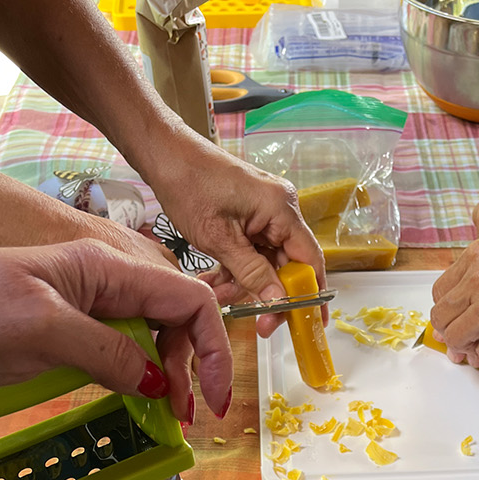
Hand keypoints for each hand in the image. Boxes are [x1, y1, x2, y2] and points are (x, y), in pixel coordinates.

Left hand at [0, 236, 232, 420]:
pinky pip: (112, 359)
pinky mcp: (55, 340)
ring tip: (165, 420)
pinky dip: (132, 384)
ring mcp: (77, 314)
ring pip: (146, 343)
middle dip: (192, 369)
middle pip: (173, 323)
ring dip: (165, 380)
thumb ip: (110, 354)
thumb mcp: (41, 332)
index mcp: (103, 271)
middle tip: (184, 421)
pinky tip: (133, 407)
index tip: (215, 401)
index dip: (213, 349)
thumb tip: (162, 384)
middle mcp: (98, 288)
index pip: (189, 300)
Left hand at [149, 136, 325, 338]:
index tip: (309, 324)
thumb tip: (279, 302)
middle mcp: (281, 210)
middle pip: (288, 265)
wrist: (166, 155)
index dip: (312, 295)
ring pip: (266, 263)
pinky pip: (252, 252)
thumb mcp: (219, 239)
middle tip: (256, 323)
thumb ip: (252, 273)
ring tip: (217, 294)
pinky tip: (214, 280)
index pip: (309, 261)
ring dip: (244, 284)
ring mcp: (265, 213)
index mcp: (282, 210)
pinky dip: (236, 269)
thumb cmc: (190, 186)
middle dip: (268, 294)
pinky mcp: (250, 216)